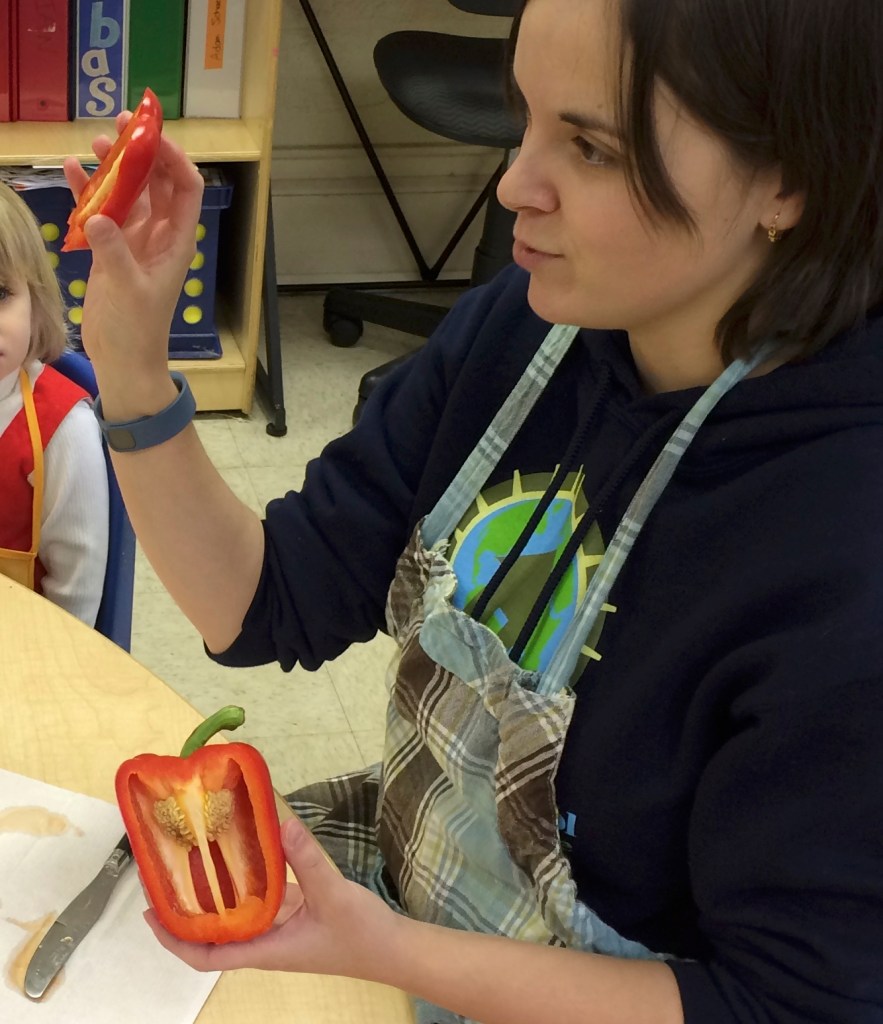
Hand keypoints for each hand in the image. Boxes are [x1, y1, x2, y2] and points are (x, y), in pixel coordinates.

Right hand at [62, 114, 204, 411]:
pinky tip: (73, 169)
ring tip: (96, 141)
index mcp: (177, 240)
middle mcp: (160, 234)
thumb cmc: (137, 329)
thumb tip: (98, 216)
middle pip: (158, 182)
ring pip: (130, 193)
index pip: (186, 188)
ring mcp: (136, 240)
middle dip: (143, 152)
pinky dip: (90, 191)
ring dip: (116, 167)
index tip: (150, 135)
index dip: (174, 158)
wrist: (123, 359)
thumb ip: (113, 251)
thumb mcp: (127, 288)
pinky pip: (104, 211)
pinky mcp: (112, 249)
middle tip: (120, 123)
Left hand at [144, 816, 402, 979]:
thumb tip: (281, 821)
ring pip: (235, 914)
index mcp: (265, 949)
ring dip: (213, 893)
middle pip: (211, 933)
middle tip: (165, 873)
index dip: (172, 938)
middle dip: (184, 909)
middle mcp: (265, 940)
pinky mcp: (295, 915)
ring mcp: (280, 929)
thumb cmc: (361, 935)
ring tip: (194, 858)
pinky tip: (245, 853)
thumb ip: (306, 859)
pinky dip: (246, 880)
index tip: (150, 911)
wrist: (393, 949)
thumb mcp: (333, 894)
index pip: (204, 955)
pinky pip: (260, 900)